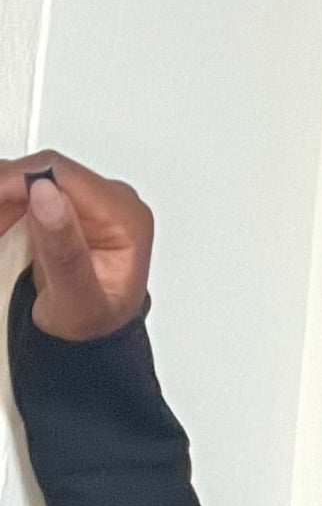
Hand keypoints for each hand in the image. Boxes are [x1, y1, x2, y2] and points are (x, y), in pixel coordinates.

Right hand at [1, 150, 152, 339]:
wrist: (93, 334)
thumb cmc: (93, 321)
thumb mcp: (77, 298)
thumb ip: (63, 249)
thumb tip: (46, 192)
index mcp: (125, 217)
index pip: (61, 174)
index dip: (14, 182)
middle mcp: (113, 200)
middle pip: (44, 170)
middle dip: (4, 194)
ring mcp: (92, 198)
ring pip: (30, 176)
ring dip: (3, 199)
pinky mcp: (70, 201)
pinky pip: (28, 188)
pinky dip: (6, 204)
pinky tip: (3, 227)